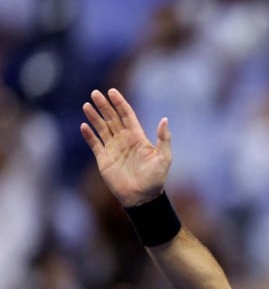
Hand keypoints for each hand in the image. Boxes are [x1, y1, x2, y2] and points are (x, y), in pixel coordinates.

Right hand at [80, 88, 170, 206]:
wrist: (142, 197)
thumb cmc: (156, 178)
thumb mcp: (164, 157)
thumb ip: (164, 139)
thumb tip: (165, 119)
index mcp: (138, 137)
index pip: (127, 115)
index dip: (120, 103)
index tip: (112, 91)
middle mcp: (124, 140)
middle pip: (112, 118)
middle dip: (104, 106)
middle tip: (96, 93)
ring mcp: (113, 148)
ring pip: (102, 128)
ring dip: (94, 117)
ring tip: (87, 105)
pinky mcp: (104, 159)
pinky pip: (95, 144)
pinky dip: (89, 135)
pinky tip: (84, 126)